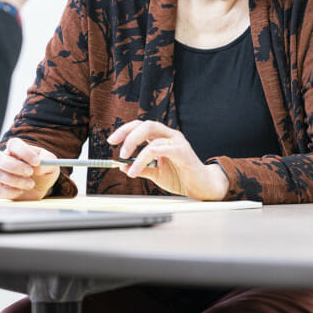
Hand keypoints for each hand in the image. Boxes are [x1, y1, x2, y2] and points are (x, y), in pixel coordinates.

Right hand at [0, 138, 59, 200]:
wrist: (40, 188)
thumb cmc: (43, 171)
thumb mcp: (51, 165)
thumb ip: (47, 162)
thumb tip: (38, 167)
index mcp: (16, 149)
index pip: (13, 144)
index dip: (23, 152)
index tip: (37, 162)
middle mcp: (4, 159)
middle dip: (15, 166)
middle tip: (30, 172)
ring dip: (16, 180)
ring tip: (31, 184)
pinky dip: (11, 192)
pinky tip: (21, 191)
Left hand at [107, 121, 229, 199]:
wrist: (201, 187)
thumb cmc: (180, 177)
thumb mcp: (154, 173)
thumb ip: (140, 167)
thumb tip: (122, 165)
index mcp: (161, 138)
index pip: (140, 127)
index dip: (124, 130)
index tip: (111, 140)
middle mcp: (169, 136)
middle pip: (145, 125)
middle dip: (129, 136)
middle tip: (120, 151)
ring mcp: (177, 141)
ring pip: (152, 140)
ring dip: (138, 156)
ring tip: (131, 171)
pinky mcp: (184, 151)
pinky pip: (163, 149)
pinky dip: (149, 156)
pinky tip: (141, 167)